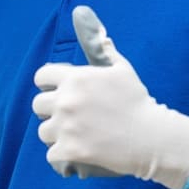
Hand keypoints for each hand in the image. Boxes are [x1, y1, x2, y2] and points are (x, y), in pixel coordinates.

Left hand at [31, 6, 188, 188]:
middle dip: (50, 109)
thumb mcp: (123, 70)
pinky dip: (60, 155)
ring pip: (43, 131)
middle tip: (66, 115)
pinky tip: (72, 152)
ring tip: (71, 135)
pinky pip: (50, 154)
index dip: (48, 83)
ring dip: (54, 133)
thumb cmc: (138, 101)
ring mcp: (66, 127)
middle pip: (37, 104)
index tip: (57, 90)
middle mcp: (66, 101)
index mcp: (75, 78)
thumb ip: (105, 51)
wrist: (151, 137)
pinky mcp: (70, 151)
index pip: (41, 76)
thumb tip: (101, 34)